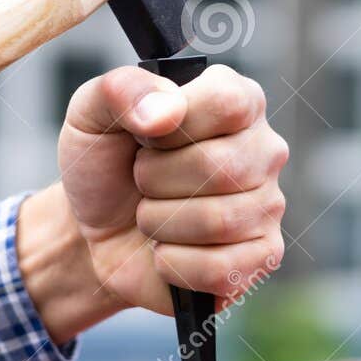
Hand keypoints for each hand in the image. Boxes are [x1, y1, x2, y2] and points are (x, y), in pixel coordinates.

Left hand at [19, 64, 287, 341]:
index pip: (227, 102)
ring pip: (216, 221)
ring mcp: (268, 205)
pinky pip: (219, 269)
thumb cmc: (104, 164)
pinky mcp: (262, 256)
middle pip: (218, 166)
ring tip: (152, 214)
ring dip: (159, 222)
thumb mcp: (91, 113)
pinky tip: (166, 250)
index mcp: (237, 99)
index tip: (143, 136)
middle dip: (154, 179)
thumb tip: (165, 111)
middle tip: (141, 180)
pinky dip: (173, 263)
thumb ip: (122, 91)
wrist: (96, 230)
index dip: (172, 126)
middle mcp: (264, 148)